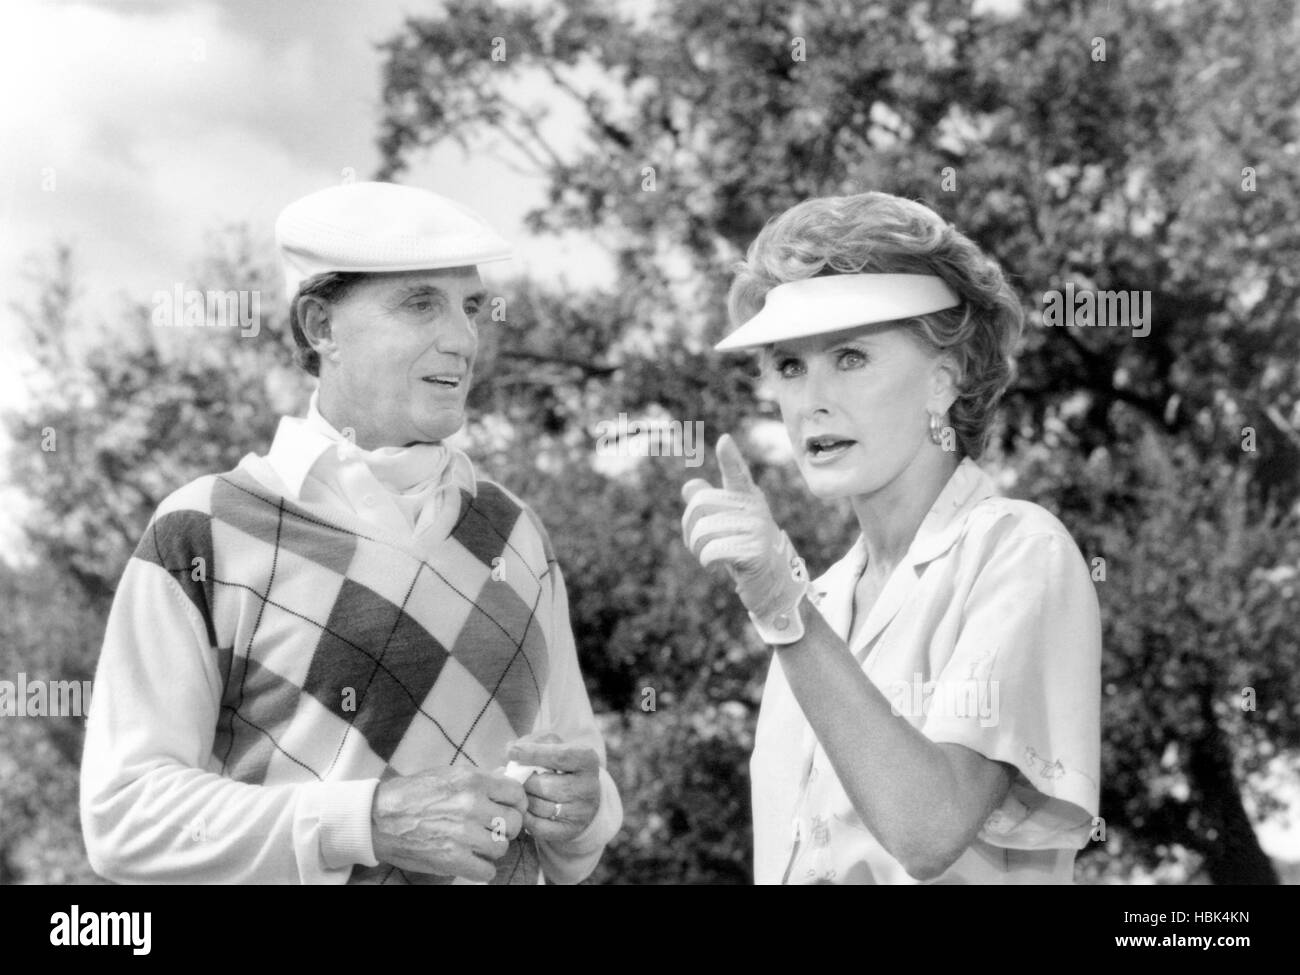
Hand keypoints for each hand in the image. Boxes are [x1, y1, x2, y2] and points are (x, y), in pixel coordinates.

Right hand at [370, 766, 527, 881]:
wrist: (378, 818)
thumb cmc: (413, 793)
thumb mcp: (448, 774)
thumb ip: (480, 779)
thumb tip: (507, 783)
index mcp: (472, 781)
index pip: (516, 793)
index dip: (516, 803)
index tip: (509, 809)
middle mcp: (472, 806)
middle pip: (514, 822)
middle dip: (505, 827)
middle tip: (492, 828)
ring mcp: (464, 834)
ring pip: (502, 847)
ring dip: (492, 848)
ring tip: (477, 844)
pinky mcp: (453, 860)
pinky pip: (487, 871)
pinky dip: (481, 868)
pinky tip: (470, 859)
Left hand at [507, 733, 601, 843]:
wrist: (578, 796)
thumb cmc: (559, 765)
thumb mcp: (552, 746)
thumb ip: (532, 742)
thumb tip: (511, 751)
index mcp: (587, 759)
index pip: (559, 756)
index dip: (533, 754)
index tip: (512, 751)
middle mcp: (589, 786)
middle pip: (546, 785)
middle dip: (525, 781)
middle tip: (515, 778)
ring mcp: (581, 811)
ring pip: (541, 807)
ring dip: (524, 799)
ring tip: (521, 791)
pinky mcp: (570, 831)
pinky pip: (538, 826)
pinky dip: (526, 817)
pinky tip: (525, 808)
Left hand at [681, 433, 807, 618]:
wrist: (772, 584)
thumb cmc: (745, 551)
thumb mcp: (726, 526)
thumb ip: (709, 506)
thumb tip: (689, 487)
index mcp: (747, 498)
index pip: (737, 474)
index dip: (730, 458)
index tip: (724, 441)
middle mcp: (754, 509)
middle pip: (700, 503)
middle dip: (688, 527)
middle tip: (698, 544)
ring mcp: (757, 529)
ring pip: (703, 530)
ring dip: (697, 549)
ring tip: (709, 556)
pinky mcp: (755, 551)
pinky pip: (712, 551)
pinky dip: (706, 562)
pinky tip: (715, 566)